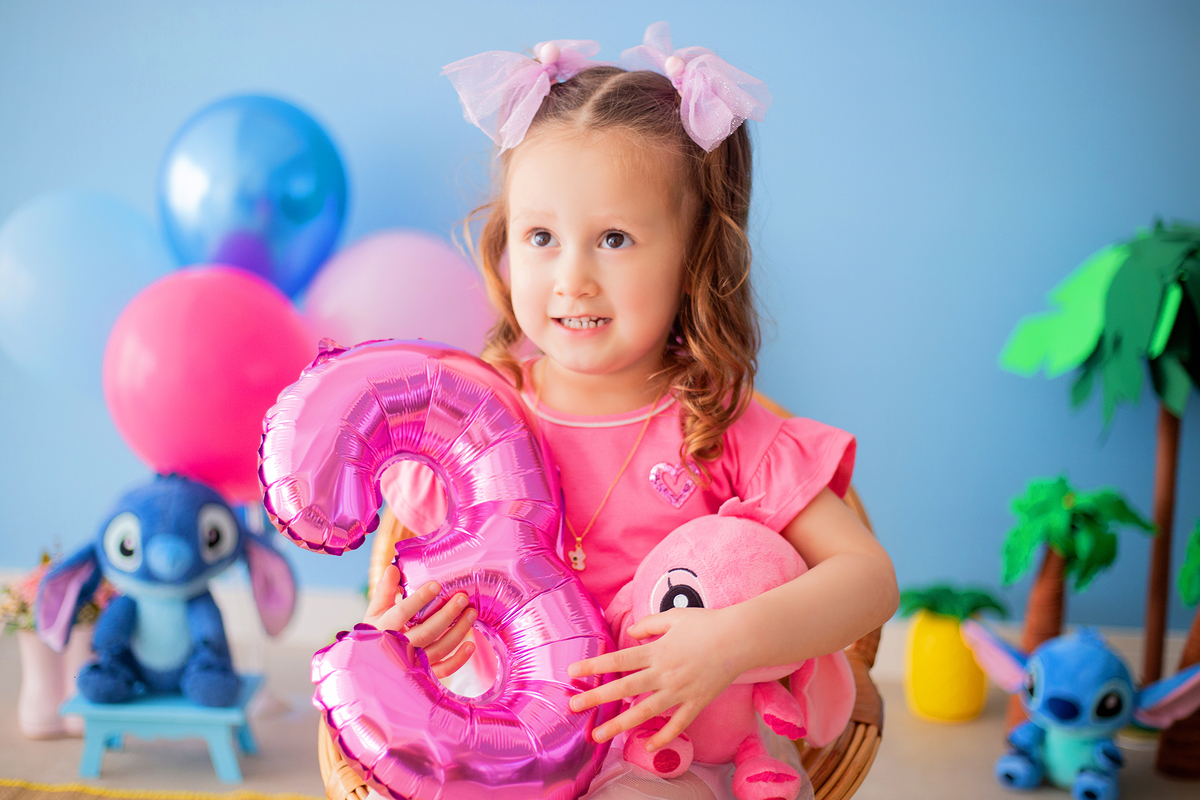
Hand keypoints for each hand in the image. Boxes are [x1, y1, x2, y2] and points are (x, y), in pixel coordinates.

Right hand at [363, 564, 476, 678]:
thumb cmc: (376, 634)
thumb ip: (385, 590)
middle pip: (426, 632)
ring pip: (439, 649)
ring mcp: (412, 664)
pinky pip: (443, 670)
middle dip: (447, 614)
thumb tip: (393, 568)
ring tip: (471, 614)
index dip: (419, 599)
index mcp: (384, 629)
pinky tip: (470, 645)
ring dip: (458, 632)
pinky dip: (458, 660)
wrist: (371, 667)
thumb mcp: (375, 612)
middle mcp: (398, 648)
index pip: (402, 613)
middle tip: (462, 598)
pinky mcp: (423, 676)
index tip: (436, 585)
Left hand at [567, 606, 742, 751]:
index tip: (573, 673)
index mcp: (656, 651)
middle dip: (596, 698)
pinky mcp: (696, 702)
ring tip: (598, 736)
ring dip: (619, 725)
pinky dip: (663, 736)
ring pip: (644, 712)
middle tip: (573, 707)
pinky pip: (677, 724)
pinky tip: (647, 745)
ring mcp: (680, 691)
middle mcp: (664, 673)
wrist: (740, 638)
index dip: (594, 666)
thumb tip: (630, 633)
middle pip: (624, 688)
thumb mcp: (673, 616)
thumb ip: (648, 625)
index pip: (618, 660)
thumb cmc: (706, 623)